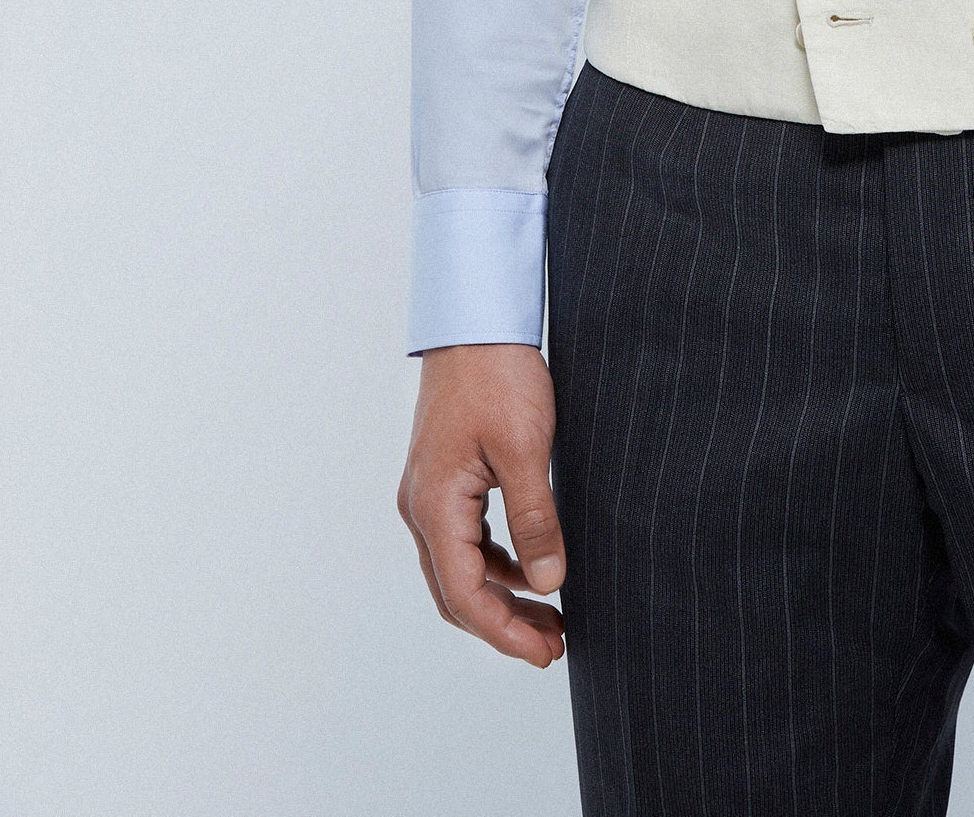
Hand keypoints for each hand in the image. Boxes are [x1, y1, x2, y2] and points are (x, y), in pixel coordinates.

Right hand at [398, 343, 566, 667]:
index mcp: (434, 505)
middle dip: (503, 625)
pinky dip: (497, 563)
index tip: (546, 651)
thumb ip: (535, 519)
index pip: (464, 594)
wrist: (476, 322)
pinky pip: (466, 540)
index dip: (504, 632)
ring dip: (501, 597)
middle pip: (456, 592)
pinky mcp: (445, 479)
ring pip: (460, 568)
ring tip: (549, 618)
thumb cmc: (497, 375)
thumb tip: (548, 582)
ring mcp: (430, 493)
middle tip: (553, 646)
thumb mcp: (526, 448)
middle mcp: (421, 507)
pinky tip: (531, 569)